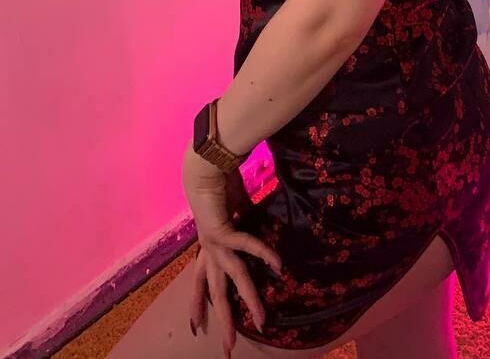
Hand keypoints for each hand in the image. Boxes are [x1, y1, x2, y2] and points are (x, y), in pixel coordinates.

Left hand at [182, 146, 280, 353]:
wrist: (206, 165)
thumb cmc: (219, 183)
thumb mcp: (232, 210)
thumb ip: (240, 222)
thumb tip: (251, 223)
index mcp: (207, 246)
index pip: (199, 282)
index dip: (197, 304)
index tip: (196, 326)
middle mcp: (208, 250)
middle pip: (215, 293)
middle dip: (223, 321)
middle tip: (228, 349)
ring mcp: (214, 243)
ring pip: (232, 280)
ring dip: (247, 301)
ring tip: (263, 321)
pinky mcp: (221, 231)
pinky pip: (246, 247)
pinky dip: (262, 255)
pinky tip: (277, 266)